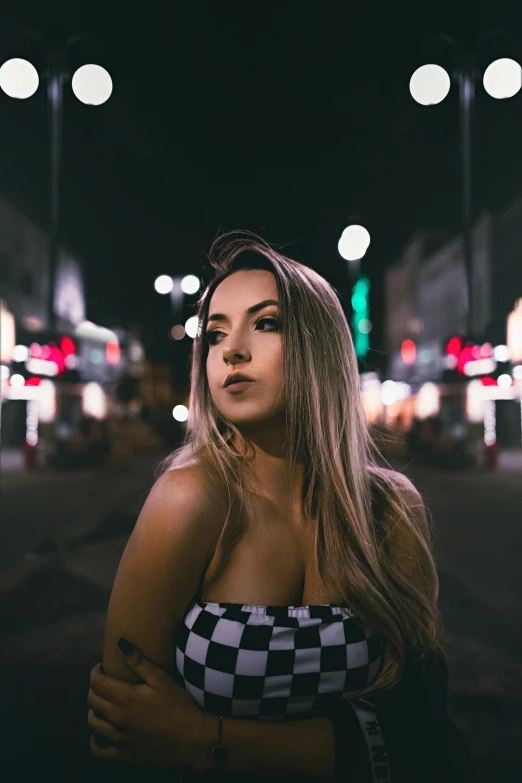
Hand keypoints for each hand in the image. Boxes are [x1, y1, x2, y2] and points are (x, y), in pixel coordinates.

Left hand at [87, 638, 204, 768]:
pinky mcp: (123, 754)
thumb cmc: (178, 704)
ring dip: (93, 710)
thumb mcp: (160, 678)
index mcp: (124, 697)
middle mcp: (116, 717)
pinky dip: (94, 741)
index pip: (96, 682)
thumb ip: (138, 661)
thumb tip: (120, 643)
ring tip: (103, 704)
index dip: (96, 672)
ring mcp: (118, 738)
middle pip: (92, 700)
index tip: (102, 667)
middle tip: (105, 683)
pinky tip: (100, 734)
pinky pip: (98, 751)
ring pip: (92, 723)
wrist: (192, 737)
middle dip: (94, 688)